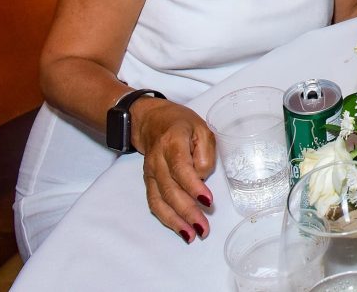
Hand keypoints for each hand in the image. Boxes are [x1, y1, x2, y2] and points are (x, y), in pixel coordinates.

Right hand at [132, 99, 215, 241]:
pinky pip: (154, 204)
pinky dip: (166, 219)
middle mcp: (157, 159)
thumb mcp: (202, 128)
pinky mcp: (148, 182)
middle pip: (170, 189)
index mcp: (172, 141)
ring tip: (192, 235)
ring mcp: (150, 172)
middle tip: (203, 227)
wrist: (151, 121)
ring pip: (160, 200)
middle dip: (187, 211)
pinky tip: (180, 229)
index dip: (193, 186)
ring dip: (176, 221)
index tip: (208, 201)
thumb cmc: (182, 124)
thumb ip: (205, 152)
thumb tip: (202, 178)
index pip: (181, 167)